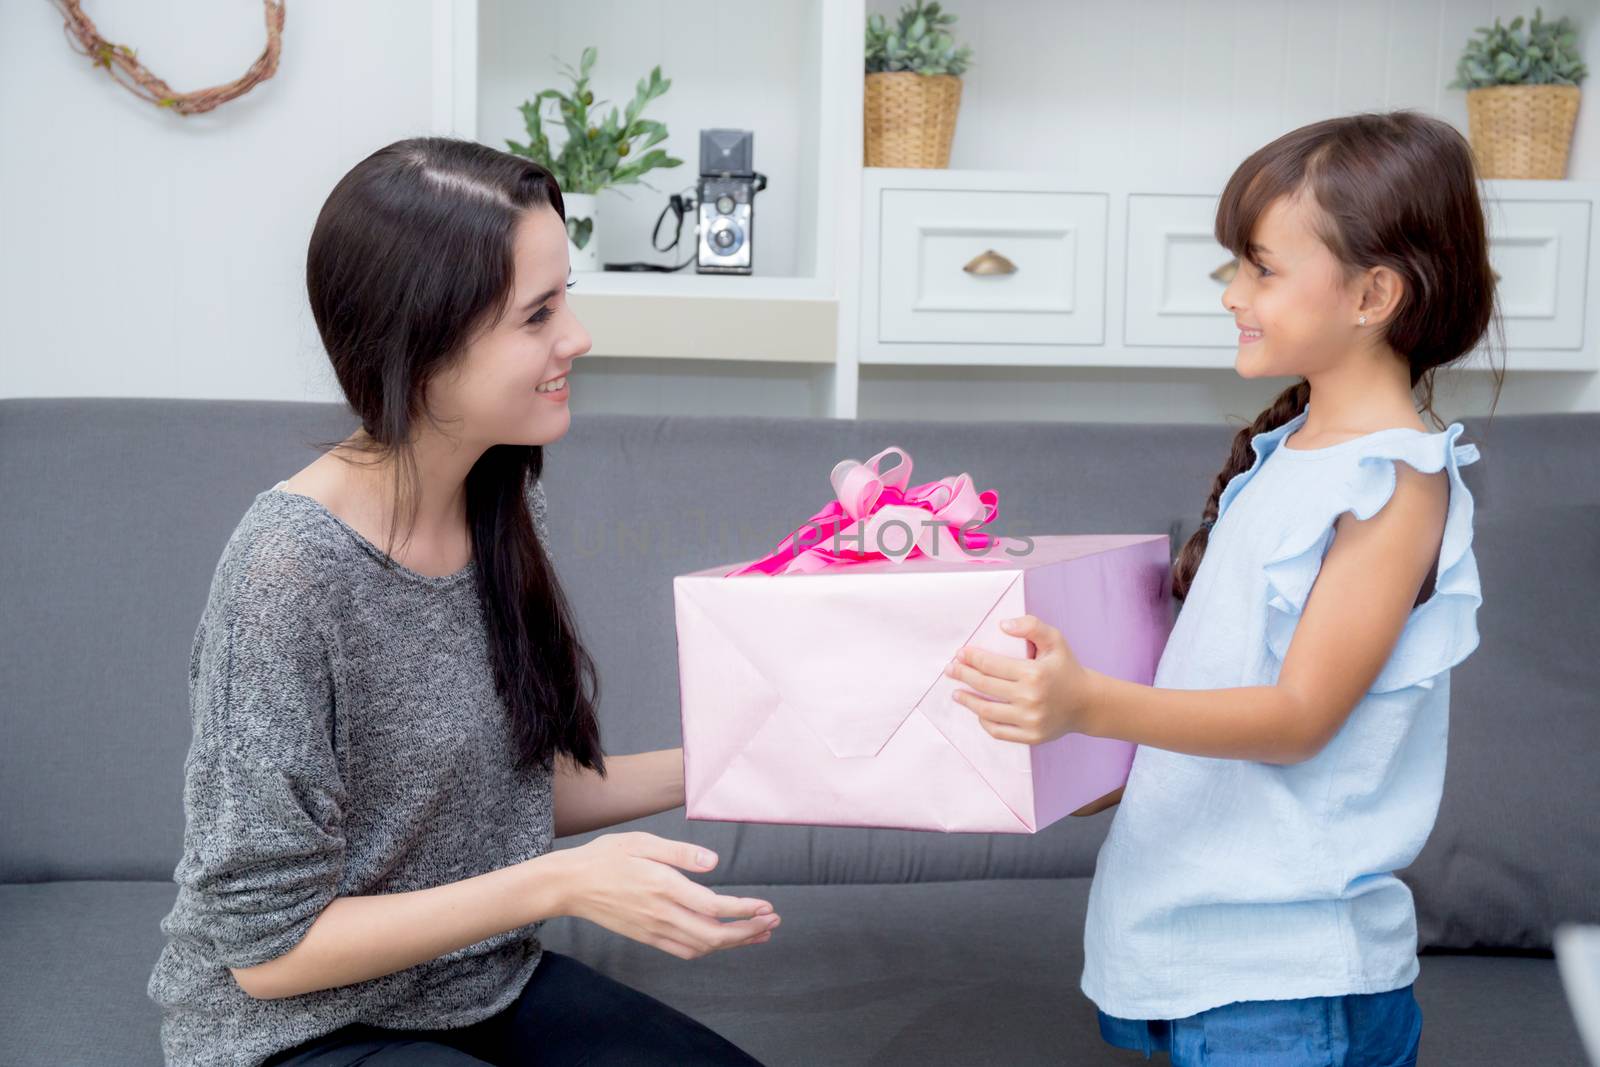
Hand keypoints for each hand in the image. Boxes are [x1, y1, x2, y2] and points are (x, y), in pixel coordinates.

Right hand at [554, 832, 779, 959]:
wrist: (569, 885)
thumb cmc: (606, 856)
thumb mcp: (643, 841)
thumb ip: (681, 853)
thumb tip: (714, 862)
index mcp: (664, 886)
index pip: (714, 907)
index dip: (745, 911)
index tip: (766, 906)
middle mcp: (661, 913)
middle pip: (714, 935)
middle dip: (748, 932)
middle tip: (772, 922)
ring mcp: (653, 930)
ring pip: (701, 946)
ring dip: (733, 943)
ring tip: (757, 933)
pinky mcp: (646, 937)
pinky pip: (683, 950)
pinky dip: (708, 948)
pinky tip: (720, 940)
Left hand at [944, 614, 1098, 744]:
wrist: (1087, 703)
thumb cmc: (1067, 668)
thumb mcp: (1055, 640)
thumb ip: (1031, 626)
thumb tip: (1003, 625)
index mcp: (1034, 673)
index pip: (991, 664)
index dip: (971, 658)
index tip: (959, 654)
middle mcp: (1031, 698)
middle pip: (985, 686)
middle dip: (963, 675)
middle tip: (950, 669)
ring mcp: (1030, 720)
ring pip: (986, 711)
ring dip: (967, 700)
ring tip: (956, 692)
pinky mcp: (1031, 736)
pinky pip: (998, 731)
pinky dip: (984, 721)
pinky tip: (977, 712)